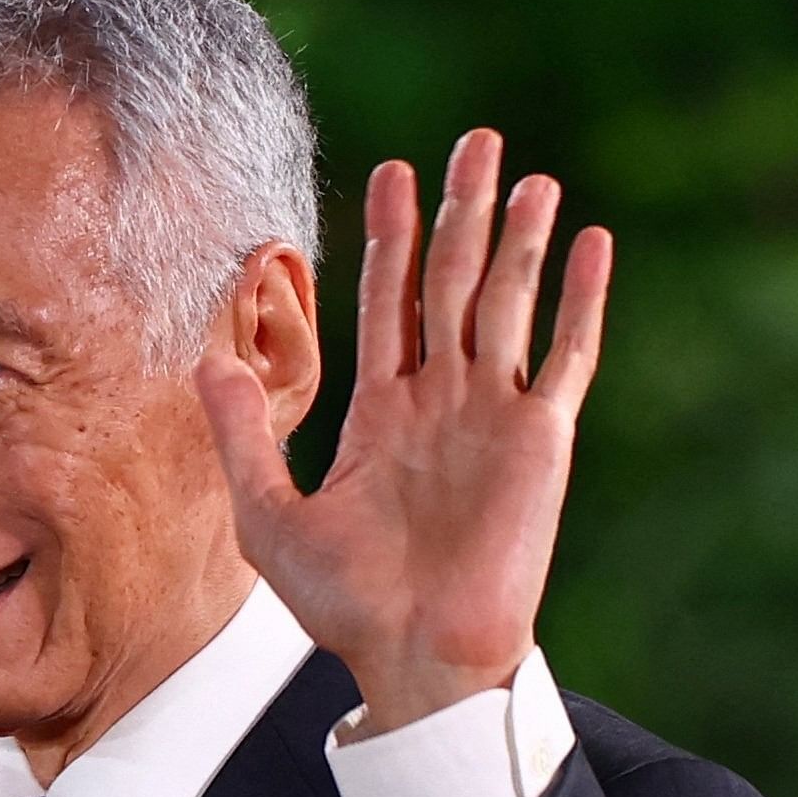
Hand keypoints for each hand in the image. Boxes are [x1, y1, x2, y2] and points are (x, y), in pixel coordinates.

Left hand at [194, 128, 613, 732]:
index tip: (390, 172)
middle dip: (460, 212)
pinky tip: (591, 244)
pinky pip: (566, 355)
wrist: (411, 656)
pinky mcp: (540, 439)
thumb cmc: (343, 604)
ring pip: (510, 302)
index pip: (389, 302)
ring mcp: (494, 416)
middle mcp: (442, 402)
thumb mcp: (266, 513)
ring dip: (519, 238)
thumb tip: (206, 357)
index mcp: (383, 412)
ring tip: (528, 174)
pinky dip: (581, 298)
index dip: (389, 238)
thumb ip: (240, 433)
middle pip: (454, 282)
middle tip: (472, 140)